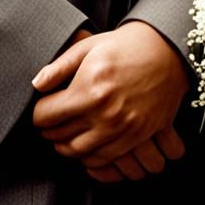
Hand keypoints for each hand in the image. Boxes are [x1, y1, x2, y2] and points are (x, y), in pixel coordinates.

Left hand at [31, 21, 189, 175]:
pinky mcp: (137, 136)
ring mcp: (122, 128)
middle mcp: (104, 113)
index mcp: (89, 89)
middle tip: (51, 121)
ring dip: (66, 146)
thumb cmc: (126, 45)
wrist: (167, 51)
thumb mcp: (89, 46)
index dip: (38, 112)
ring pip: (78, 153)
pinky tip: (86, 143)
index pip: (45, 116)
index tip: (42, 108)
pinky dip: (89, 157)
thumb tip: (36, 84)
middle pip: (59, 136)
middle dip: (49, 130)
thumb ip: (59, 66)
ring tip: (66, 134)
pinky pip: (104, 159)